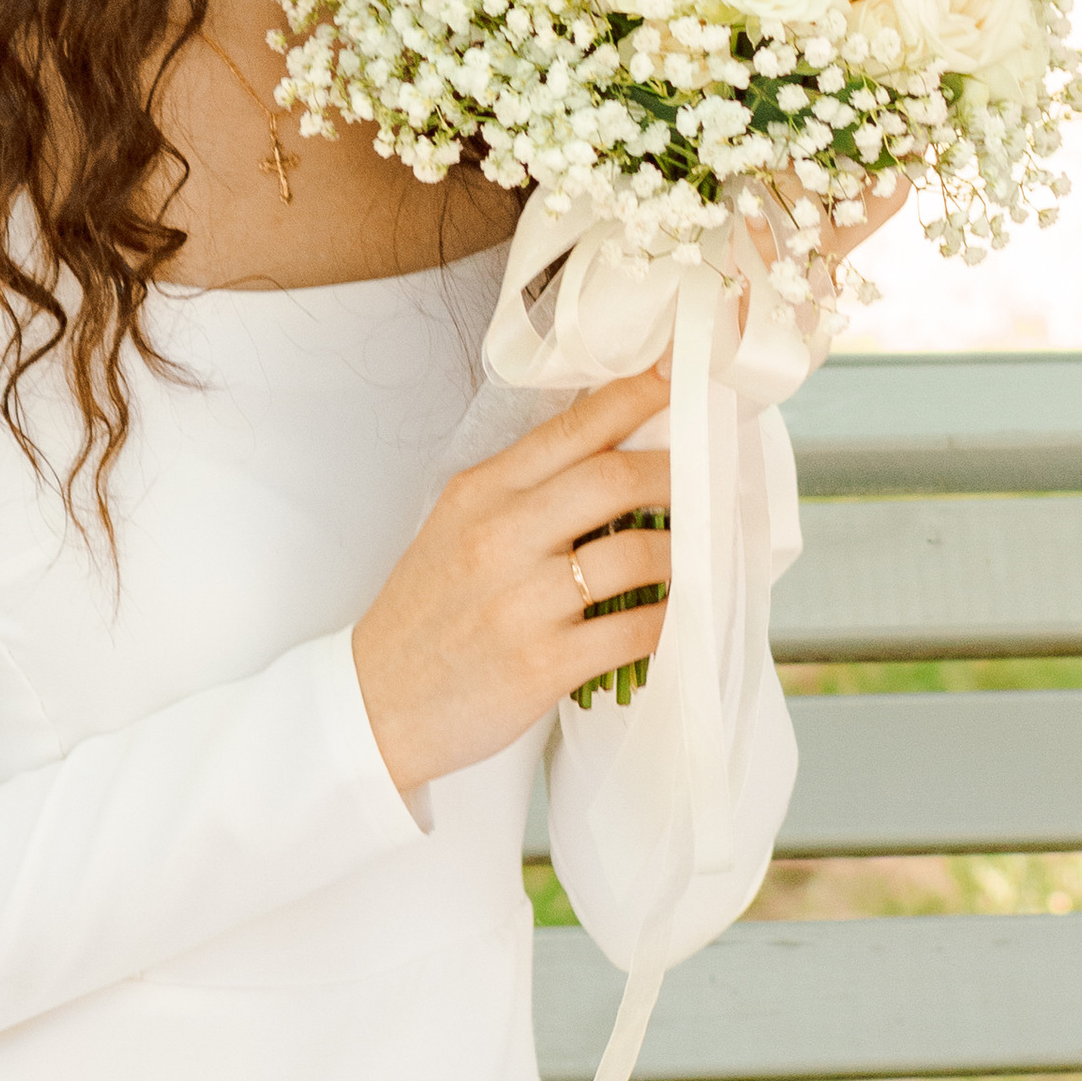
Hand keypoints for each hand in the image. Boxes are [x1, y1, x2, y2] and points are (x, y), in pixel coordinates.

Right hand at [354, 368, 672, 795]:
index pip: (571, 428)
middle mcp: (499, 537)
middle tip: (703, 481)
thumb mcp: (454, 528)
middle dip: (675, 475)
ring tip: (692, 556)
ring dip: (681, 554)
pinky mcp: (542, 663)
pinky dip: (668, 621)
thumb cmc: (425, 614)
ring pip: (635, 554)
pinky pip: (633, 631)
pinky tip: (674, 618)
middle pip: (613, 479)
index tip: (679, 376)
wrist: (378, 704)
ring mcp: (521, 602)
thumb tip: (610, 456)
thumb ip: (522, 492)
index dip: (636, 396)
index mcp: (479, 493)